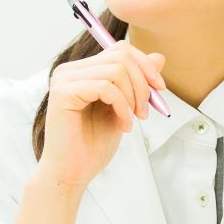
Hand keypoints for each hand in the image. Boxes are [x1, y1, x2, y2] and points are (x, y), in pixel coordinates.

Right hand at [37, 40, 166, 188]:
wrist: (72, 173)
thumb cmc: (93, 145)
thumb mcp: (125, 108)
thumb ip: (138, 82)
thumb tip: (159, 57)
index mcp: (82, 71)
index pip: (120, 49)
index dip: (145, 66)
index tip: (160, 89)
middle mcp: (70, 70)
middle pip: (121, 56)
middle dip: (142, 84)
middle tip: (144, 113)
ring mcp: (64, 79)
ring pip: (116, 70)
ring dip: (133, 98)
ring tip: (132, 121)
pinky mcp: (63, 93)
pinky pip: (106, 87)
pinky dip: (122, 107)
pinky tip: (122, 125)